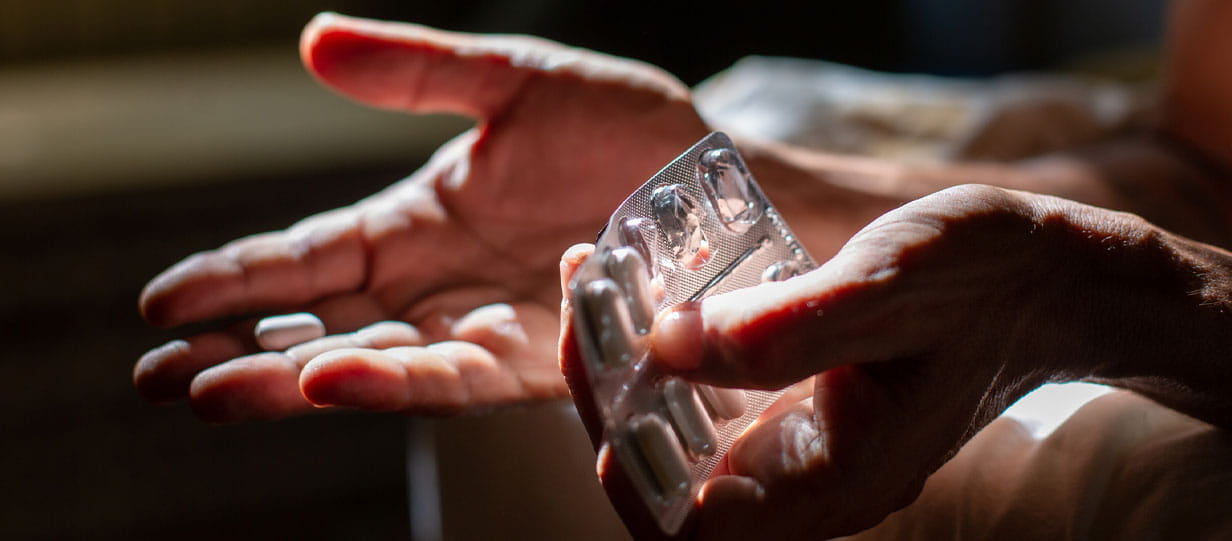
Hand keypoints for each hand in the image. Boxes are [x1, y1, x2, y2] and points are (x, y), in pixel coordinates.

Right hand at [134, 12, 708, 421]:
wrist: (730, 188)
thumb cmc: (632, 131)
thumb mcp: (518, 82)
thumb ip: (420, 68)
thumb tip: (312, 42)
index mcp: (418, 221)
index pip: (308, 254)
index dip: (236, 275)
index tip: (161, 300)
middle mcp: (440, 286)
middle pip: (322, 323)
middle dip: (240, 351)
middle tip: (156, 377)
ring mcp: (488, 329)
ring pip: (373, 361)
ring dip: (293, 379)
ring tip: (213, 393)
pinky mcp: (544, 361)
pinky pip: (458, 376)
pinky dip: (394, 381)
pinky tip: (332, 381)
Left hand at [560, 184, 1231, 538]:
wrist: (1052, 282)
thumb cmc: (990, 285)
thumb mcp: (892, 290)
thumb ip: (784, 328)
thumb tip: (667, 346)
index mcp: (831, 482)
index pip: (690, 527)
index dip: (624, 464)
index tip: (595, 368)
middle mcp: (804, 479)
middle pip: (666, 475)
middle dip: (606, 391)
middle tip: (585, 289)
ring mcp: (798, 444)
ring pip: (679, 431)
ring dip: (626, 363)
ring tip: (600, 272)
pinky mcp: (797, 401)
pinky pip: (708, 393)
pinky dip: (668, 344)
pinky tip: (656, 279)